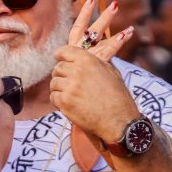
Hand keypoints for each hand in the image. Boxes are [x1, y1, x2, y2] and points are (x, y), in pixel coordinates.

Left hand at [50, 0, 138, 140]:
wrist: (119, 120)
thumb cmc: (118, 97)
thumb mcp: (110, 71)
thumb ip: (94, 62)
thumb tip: (81, 58)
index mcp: (88, 60)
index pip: (64, 51)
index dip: (60, 56)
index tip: (59, 59)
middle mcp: (77, 71)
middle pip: (57, 68)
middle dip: (61, 75)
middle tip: (69, 83)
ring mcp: (69, 87)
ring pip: (53, 83)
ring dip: (59, 89)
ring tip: (71, 95)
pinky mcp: (64, 102)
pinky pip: (53, 97)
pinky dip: (58, 101)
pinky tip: (69, 104)